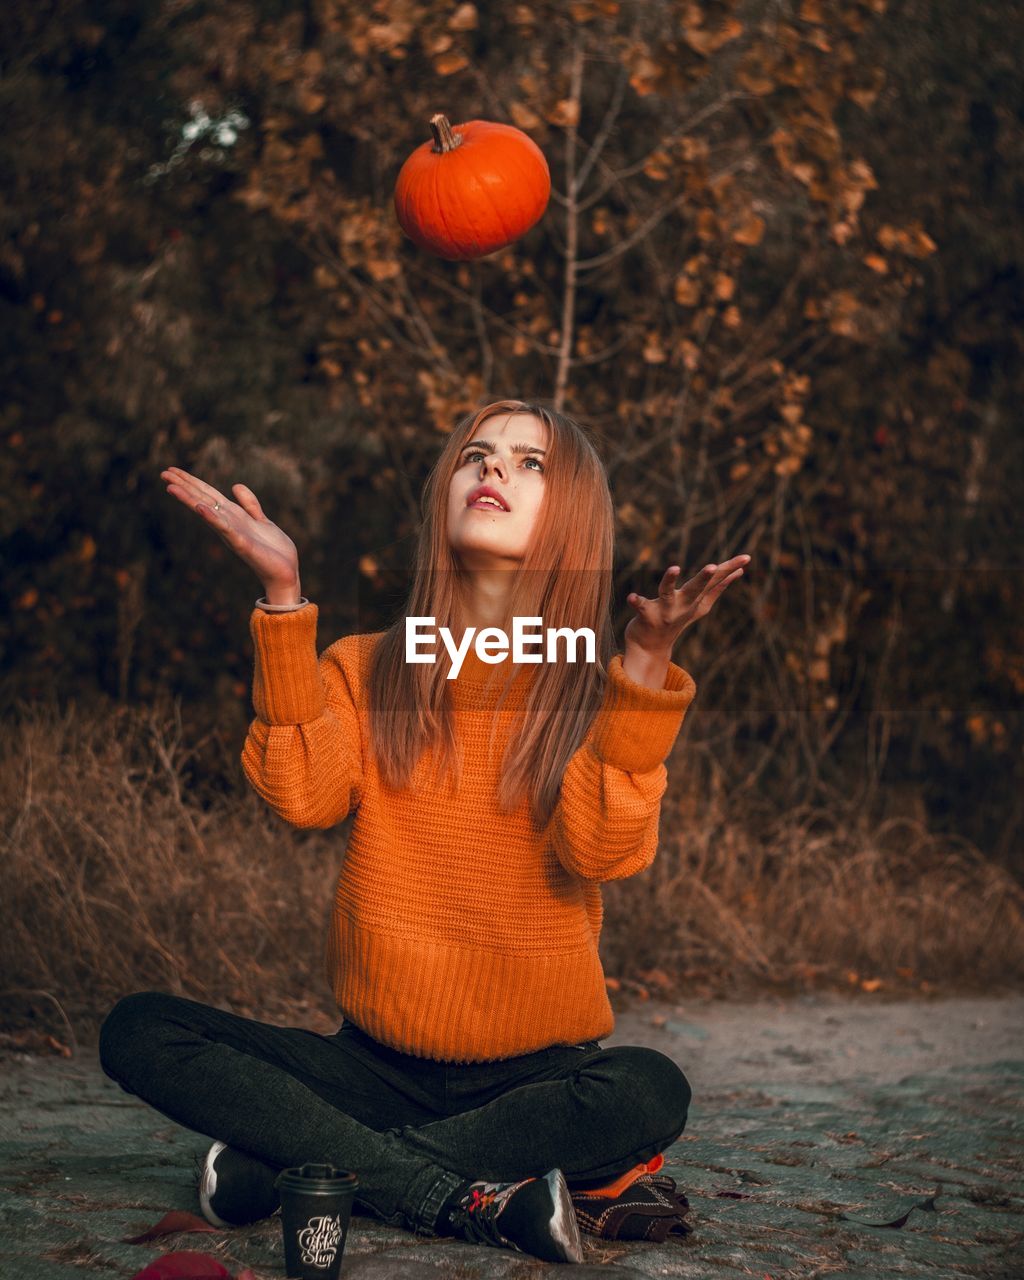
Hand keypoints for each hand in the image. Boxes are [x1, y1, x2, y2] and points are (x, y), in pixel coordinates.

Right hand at [160, 466, 300, 595]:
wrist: (286, 573)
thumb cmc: (273, 551)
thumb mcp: (261, 521)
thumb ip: (249, 505)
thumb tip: (235, 485)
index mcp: (232, 516)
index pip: (207, 494)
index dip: (191, 481)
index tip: (172, 470)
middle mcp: (227, 523)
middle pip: (202, 499)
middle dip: (184, 486)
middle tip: (163, 472)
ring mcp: (232, 534)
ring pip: (207, 512)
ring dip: (189, 499)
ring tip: (171, 487)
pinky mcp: (242, 544)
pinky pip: (225, 529)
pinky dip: (212, 518)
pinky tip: (199, 508)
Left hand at [624, 554, 749, 653]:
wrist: (651, 648)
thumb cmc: (676, 619)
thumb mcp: (700, 605)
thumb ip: (717, 588)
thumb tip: (738, 572)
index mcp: (696, 600)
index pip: (716, 582)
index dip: (730, 569)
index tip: (747, 558)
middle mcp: (683, 605)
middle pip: (697, 588)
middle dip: (706, 577)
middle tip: (714, 566)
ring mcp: (664, 611)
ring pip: (668, 593)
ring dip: (671, 581)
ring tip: (674, 568)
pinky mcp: (646, 616)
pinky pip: (640, 607)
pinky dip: (636, 602)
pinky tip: (631, 596)